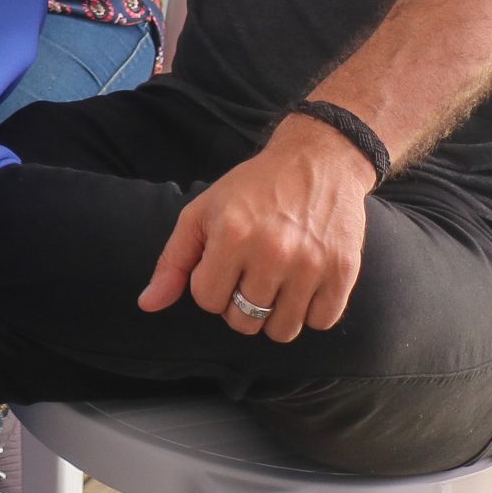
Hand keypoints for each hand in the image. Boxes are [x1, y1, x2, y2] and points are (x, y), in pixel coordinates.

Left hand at [137, 116, 375, 341]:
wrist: (318, 162)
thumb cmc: (252, 189)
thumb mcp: (202, 213)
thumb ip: (173, 261)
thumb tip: (147, 305)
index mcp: (231, 234)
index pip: (207, 300)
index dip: (210, 286)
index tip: (223, 265)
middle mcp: (272, 252)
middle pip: (243, 321)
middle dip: (239, 304)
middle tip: (249, 275)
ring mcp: (311, 264)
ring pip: (282, 330)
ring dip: (274, 314)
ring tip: (275, 283)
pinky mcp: (343, 271)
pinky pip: (320, 322)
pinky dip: (310, 312)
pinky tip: (303, 285)